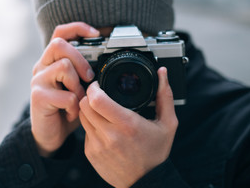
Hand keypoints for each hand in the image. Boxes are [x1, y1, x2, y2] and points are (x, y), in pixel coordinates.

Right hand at [30, 22, 99, 156]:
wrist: (50, 134)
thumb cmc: (67, 107)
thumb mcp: (78, 86)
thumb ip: (84, 71)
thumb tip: (106, 58)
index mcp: (51, 60)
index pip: (60, 33)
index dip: (77, 28)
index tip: (96, 33)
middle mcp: (41, 66)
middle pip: (60, 45)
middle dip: (81, 59)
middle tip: (89, 77)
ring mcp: (38, 81)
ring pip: (64, 67)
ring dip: (78, 86)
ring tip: (78, 100)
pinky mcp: (38, 97)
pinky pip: (66, 95)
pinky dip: (74, 107)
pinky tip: (71, 113)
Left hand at [79, 67, 177, 187]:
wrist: (145, 182)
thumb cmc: (156, 153)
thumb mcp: (168, 124)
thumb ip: (165, 96)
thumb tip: (162, 73)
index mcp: (127, 125)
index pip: (97, 99)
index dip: (94, 87)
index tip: (99, 84)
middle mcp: (110, 135)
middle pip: (85, 105)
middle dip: (89, 95)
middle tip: (98, 94)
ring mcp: (97, 145)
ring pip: (81, 116)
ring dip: (88, 109)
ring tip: (100, 109)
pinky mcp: (90, 153)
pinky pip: (84, 131)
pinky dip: (90, 125)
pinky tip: (103, 126)